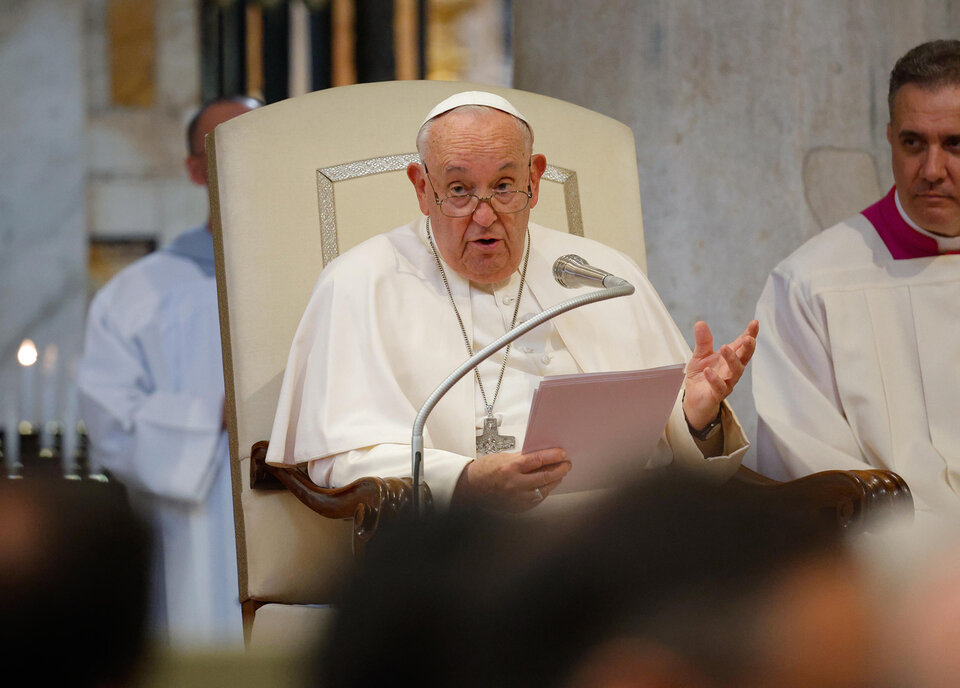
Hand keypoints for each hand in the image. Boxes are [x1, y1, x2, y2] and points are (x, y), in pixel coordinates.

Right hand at [453, 448, 570, 512]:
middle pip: (545, 477)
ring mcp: (517, 498)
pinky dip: (544, 491)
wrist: (472, 487)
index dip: (553, 456)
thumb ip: (523, 458)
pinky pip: (537, 499)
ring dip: (554, 481)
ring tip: (559, 474)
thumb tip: (543, 456)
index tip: (562, 454)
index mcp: (510, 468)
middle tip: (566, 464)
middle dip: (559, 469)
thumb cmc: (485, 470)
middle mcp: (515, 484)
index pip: (538, 460)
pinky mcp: (518, 507)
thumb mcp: (504, 457)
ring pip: (544, 489)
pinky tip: (547, 485)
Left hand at [682, 320, 758, 429]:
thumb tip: (700, 323)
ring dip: (731, 359)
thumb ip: (703, 341)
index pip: (742, 345)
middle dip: (748, 348)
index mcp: (730, 358)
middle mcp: (732, 370)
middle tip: (748, 338)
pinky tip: (709, 370)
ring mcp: (727, 382)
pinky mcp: (717, 394)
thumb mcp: (700, 355)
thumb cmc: (702, 375)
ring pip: (735, 372)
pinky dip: (714, 379)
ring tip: (724, 347)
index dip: (750, 334)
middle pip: (744, 358)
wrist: (694, 398)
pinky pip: (719, 387)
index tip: (755, 323)